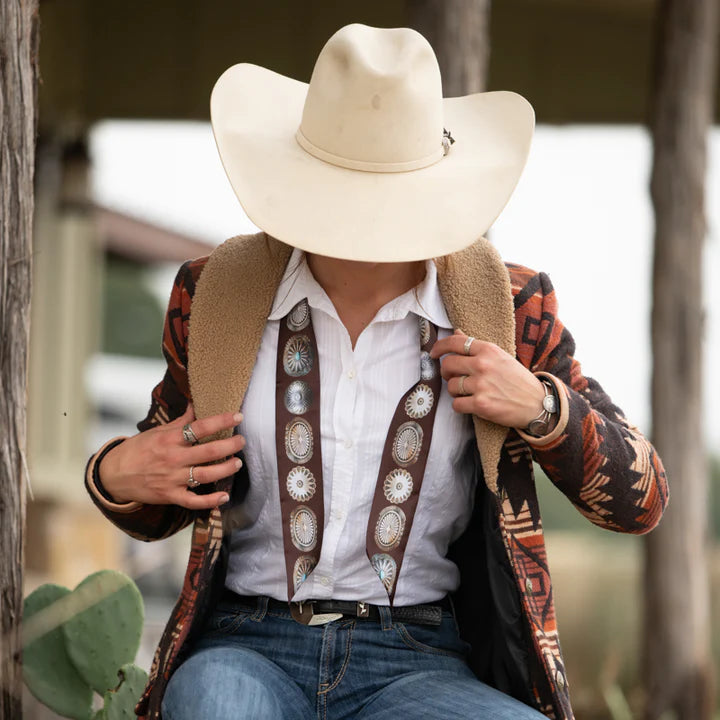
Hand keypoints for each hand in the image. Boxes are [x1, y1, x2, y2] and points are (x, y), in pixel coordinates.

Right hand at [98, 404, 244, 509]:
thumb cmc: (138, 449)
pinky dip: (210, 502)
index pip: (200, 427)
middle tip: (242, 441)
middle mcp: (173, 458)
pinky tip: (224, 497)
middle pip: (208, 452)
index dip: (221, 421)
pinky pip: (193, 501)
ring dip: (225, 469)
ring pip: (205, 475)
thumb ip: (180, 421)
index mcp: (170, 439)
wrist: (114, 475)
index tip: (238, 416)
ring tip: (237, 463)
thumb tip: (197, 404)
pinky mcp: (170, 496)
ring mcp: (172, 479)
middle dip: (230, 446)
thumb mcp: (157, 431)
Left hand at [430, 331, 545, 428]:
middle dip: (446, 372)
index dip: (440, 347)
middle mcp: (483, 365)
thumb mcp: (500, 357)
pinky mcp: (481, 404)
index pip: (455, 342)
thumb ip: (477, 347)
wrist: (537, 404)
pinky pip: (456, 404)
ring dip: (454, 391)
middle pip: (447, 365)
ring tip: (467, 392)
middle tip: (453, 377)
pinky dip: (460, 406)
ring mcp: (481, 385)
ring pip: (450, 386)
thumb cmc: (518, 380)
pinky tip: (471, 404)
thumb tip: (457, 332)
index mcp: (488, 350)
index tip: (434, 353)